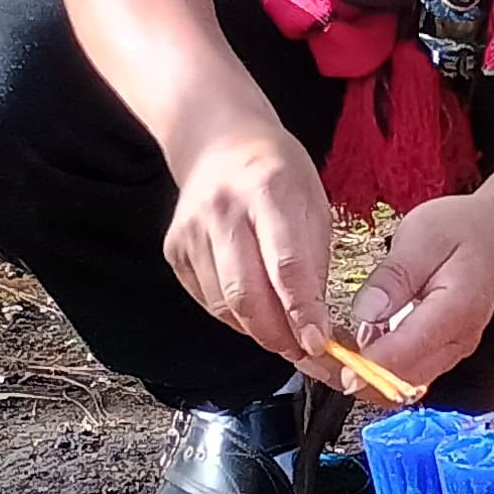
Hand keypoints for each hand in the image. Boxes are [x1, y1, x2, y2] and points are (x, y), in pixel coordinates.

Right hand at [164, 123, 339, 369]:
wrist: (219, 142)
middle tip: (302, 350)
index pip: (287, 265)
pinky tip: (253, 308)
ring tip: (283, 333)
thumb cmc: (277, 173)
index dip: (303, 312)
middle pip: (247, 294)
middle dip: (278, 335)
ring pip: (224, 305)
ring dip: (257, 331)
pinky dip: (234, 316)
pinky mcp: (175, 250)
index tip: (318, 343)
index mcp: (268, 191)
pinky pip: (206, 301)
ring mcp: (192, 231)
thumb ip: (315, 263)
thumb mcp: (313, 204)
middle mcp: (223, 210)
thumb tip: (317, 325)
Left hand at [351, 191, 493, 400]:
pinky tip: (360, 349)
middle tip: (326, 359)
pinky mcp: (445, 351)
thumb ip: (393, 278)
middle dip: (363, 376)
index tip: (340, 367)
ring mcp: (453, 349)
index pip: (408, 352)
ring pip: (406, 382)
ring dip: (371, 376)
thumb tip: (367, 311)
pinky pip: (411, 372)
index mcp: (455, 309)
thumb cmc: (462, 230)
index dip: (370, 366)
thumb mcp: (420, 237)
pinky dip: (383, 369)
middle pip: (405, 379)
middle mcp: (458, 339)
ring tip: (337, 354)